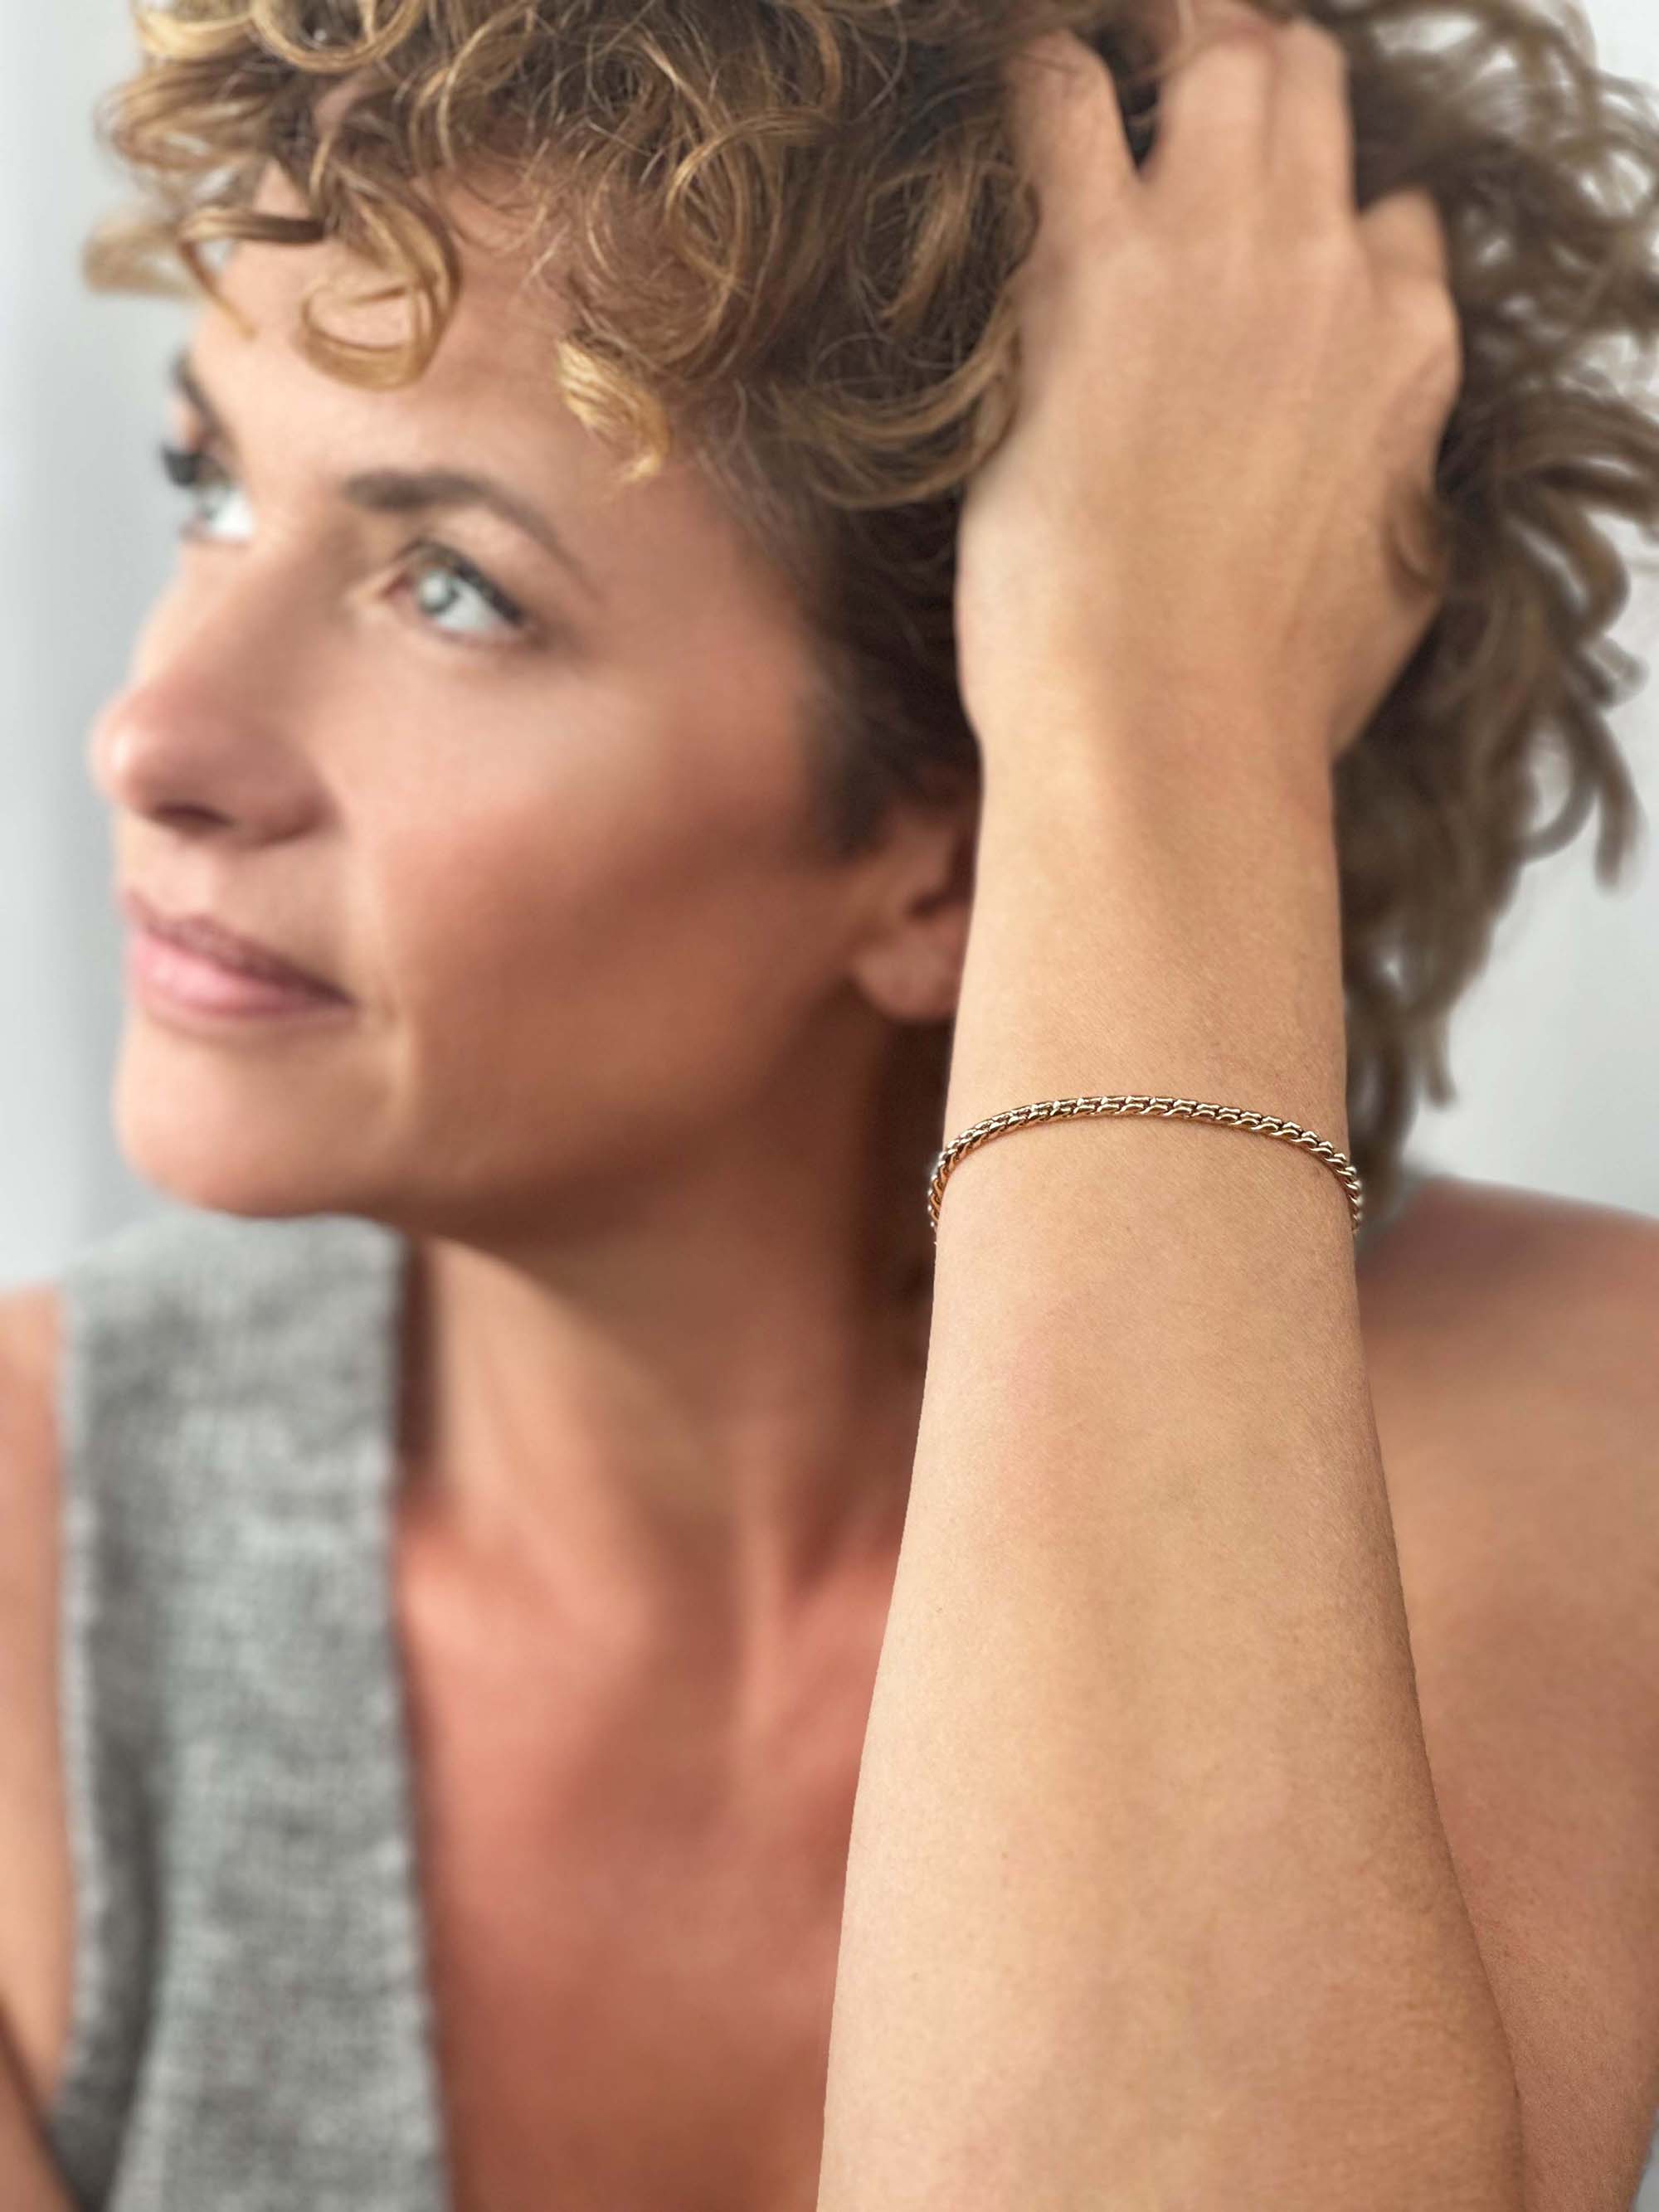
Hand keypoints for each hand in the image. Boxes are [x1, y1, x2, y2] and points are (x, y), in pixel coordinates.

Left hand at [954, 1, 1462, 791]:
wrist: (1164, 730)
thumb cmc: (1265, 701)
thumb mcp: (1389, 592)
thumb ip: (1390, 494)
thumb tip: (1377, 484)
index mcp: (1407, 355)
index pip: (1392, 229)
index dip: (1327, 233)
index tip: (1270, 266)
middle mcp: (1329, 275)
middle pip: (1310, 103)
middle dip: (1255, 90)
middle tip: (1187, 116)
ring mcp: (1213, 256)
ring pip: (1223, 61)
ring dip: (1168, 52)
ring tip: (1113, 78)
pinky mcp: (1086, 272)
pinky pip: (1061, 99)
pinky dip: (1039, 83)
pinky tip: (1016, 107)